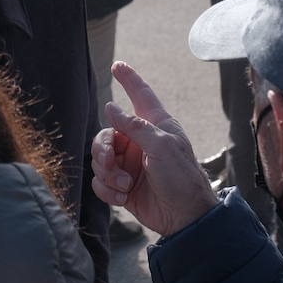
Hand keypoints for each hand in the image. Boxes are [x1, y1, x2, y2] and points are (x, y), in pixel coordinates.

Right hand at [90, 62, 216, 236]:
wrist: (184, 218)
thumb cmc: (182, 178)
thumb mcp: (162, 147)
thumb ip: (135, 126)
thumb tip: (110, 107)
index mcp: (155, 125)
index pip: (140, 95)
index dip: (129, 79)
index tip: (118, 65)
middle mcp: (139, 141)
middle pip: (105, 134)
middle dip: (103, 150)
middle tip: (111, 163)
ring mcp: (129, 164)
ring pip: (99, 159)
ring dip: (107, 174)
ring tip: (125, 186)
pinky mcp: (121, 186)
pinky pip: (100, 182)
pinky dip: (107, 191)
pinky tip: (123, 198)